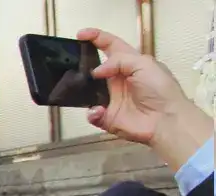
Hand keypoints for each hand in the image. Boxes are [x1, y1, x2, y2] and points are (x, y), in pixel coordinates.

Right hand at [80, 28, 210, 168]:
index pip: (110, 46)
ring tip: (79, 86)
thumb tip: (95, 71)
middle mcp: (117, 80)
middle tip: (71, 62)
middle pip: (94, 68)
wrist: (165, 119)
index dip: (96, 38)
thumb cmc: (160, 90)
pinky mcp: (106, 117)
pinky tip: (100, 110)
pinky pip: (91, 113)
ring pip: (87, 90)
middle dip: (81, 64)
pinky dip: (93, 112)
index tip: (80, 34)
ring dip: (81, 89)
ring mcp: (110, 98)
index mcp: (129, 63)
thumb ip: (118, 61)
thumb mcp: (144, 64)